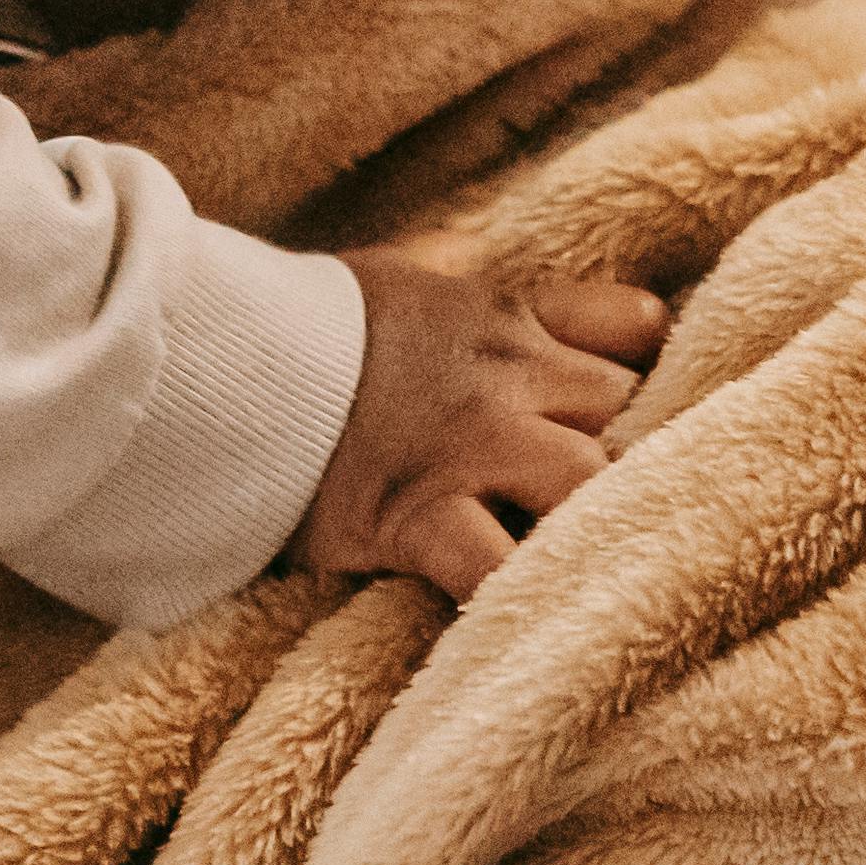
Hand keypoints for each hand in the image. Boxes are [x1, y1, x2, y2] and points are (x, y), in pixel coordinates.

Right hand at [287, 239, 671, 605]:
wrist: (216, 360)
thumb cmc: (298, 322)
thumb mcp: (387, 273)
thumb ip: (443, 265)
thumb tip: (467, 246)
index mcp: (501, 316)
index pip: (631, 326)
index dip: (649, 369)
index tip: (643, 402)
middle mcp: (504, 378)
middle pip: (627, 415)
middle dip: (629, 456)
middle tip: (614, 498)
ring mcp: (468, 448)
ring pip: (590, 485)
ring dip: (591, 522)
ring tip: (590, 561)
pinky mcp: (419, 516)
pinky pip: (498, 569)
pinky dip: (517, 597)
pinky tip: (530, 618)